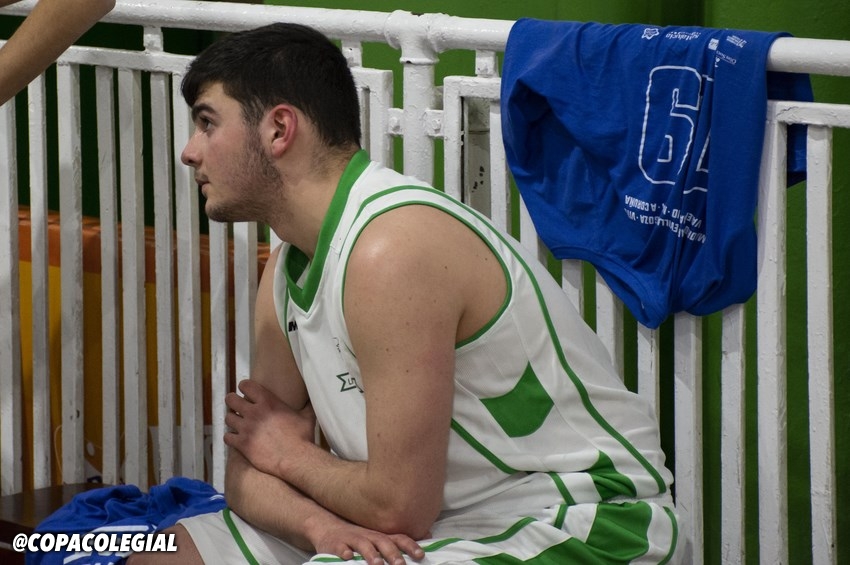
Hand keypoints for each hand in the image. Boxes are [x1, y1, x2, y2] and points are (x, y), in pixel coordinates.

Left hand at [224, 379, 315, 477]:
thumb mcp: (307, 416)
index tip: (246, 392)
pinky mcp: (242, 444)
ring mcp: (246, 428)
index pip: (245, 385)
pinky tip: (237, 439)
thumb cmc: (302, 437)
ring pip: (228, 417)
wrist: (296, 459)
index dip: (244, 387)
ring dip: (232, 420)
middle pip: (231, 399)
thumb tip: (314, 396)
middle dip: (233, 402)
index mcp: (268, 401)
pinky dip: (231, 437)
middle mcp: (254, 412)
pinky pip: (227, 437)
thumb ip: (307, 404)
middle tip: (238, 407)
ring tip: (238, 424)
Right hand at [309, 516, 425, 564]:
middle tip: (401, 564)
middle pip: (382, 542)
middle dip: (392, 553)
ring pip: (363, 545)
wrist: (327, 527)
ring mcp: (352, 539)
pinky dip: (344, 552)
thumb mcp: (378, 536)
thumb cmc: (357, 536)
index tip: (421, 555)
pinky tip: (348, 557)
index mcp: (380, 536)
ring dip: (371, 554)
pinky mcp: (335, 544)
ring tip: (377, 564)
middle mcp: (368, 536)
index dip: (410, 546)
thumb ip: (398, 540)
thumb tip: (428, 536)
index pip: (398, 539)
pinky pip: (340, 548)